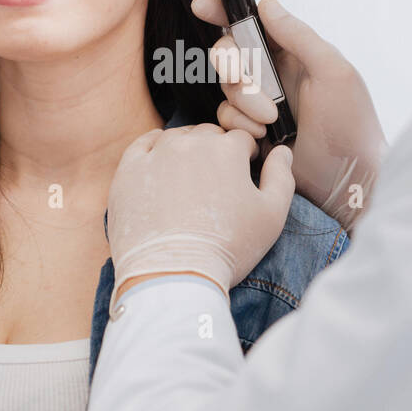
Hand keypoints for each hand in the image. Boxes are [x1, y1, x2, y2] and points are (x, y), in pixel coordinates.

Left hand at [106, 124, 295, 310]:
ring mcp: (157, 154)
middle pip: (209, 135)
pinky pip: (143, 145)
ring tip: (189, 180)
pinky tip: (161, 165)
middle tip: (216, 182)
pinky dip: (154, 149)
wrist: (174, 275)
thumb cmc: (228, 249)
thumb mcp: (272, 216)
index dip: (246, 156)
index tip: (243, 173)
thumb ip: (282, 177)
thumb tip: (282, 151)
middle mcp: (191, 143)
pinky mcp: (129, 170)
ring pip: (178, 137)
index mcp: (227, 149)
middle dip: (217, 151)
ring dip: (187, 150)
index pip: (241, 139)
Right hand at [191, 0, 387, 231]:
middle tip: (239, 75)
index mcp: (295, 52)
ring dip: (244, 101)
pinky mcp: (251, 131)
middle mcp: (274, 74)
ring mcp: (261, 103)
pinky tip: (263, 137)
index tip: (202, 7)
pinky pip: (226, 119)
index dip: (225, 11)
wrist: (348, 179)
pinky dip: (240, 125)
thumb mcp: (333, 72)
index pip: (254, 23)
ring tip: (272, 120)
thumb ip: (299, 36)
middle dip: (230, 63)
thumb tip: (266, 4)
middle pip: (230, 53)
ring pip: (227, 88)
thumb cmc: (351, 123)